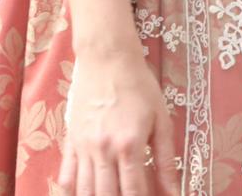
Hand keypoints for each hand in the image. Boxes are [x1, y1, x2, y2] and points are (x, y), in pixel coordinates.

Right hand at [59, 48, 175, 195]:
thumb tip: (175, 191)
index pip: (134, 191)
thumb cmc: (139, 85)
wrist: (107, 58)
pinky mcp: (70, 141)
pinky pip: (66, 176)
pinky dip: (72, 191)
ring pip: (84, 190)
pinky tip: (83, 194)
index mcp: (130, 145)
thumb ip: (167, 159)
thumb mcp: (161, 120)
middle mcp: (103, 150)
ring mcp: (83, 147)